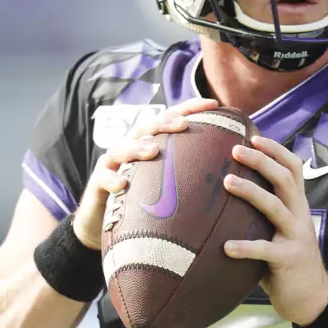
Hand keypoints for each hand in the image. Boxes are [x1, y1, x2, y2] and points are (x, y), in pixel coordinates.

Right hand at [73, 97, 217, 249]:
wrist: (101, 223)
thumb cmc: (141, 203)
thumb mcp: (165, 186)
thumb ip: (188, 175)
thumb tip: (229, 174)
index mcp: (149, 144)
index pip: (170, 121)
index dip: (190, 109)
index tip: (214, 105)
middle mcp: (130, 148)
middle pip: (147, 128)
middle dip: (165, 123)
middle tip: (184, 124)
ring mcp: (111, 164)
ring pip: (122, 149)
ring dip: (137, 148)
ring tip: (152, 150)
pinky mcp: (97, 184)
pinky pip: (104, 179)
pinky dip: (113, 179)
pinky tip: (123, 184)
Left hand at [223, 136, 327, 325]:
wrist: (312, 298)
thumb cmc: (285, 263)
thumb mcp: (277, 232)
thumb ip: (261, 216)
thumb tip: (224, 197)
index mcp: (297, 207)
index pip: (293, 168)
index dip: (276, 150)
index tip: (253, 136)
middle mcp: (299, 216)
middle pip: (285, 179)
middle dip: (261, 161)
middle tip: (235, 150)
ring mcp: (295, 237)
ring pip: (275, 207)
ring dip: (251, 193)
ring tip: (227, 182)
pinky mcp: (288, 259)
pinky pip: (265, 250)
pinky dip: (245, 247)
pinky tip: (225, 247)